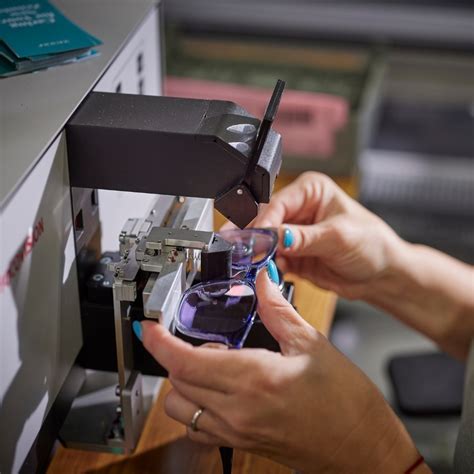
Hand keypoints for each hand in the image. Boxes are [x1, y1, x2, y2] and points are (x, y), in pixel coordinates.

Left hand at [141, 271, 420, 472]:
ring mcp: (236, 432)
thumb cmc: (345, 401)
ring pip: (181, 408)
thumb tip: (262, 282)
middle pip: (176, 383)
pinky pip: (198, 426)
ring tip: (212, 364)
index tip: (147, 327)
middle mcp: (237, 411)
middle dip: (174, 356)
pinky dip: (196, 405)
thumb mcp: (312, 344)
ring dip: (184, 382)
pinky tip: (222, 389)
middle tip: (197, 337)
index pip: (185, 361)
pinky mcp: (241, 443)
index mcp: (254, 379)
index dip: (158, 343)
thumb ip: (277, 310)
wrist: (361, 447)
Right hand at [251, 172, 403, 300]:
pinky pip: (272, 260)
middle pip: (266, 222)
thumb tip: (275, 236)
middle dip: (257, 239)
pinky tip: (269, 272)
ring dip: (260, 255)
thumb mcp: (338, 237)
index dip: (265, 223)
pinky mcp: (292, 254)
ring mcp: (294, 233)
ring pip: (265, 242)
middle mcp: (299, 209)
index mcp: (311, 191)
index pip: (278, 204)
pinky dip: (268, 267)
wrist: (381, 275)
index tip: (255, 240)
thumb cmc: (372, 244)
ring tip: (255, 265)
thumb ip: (303, 238)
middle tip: (247, 253)